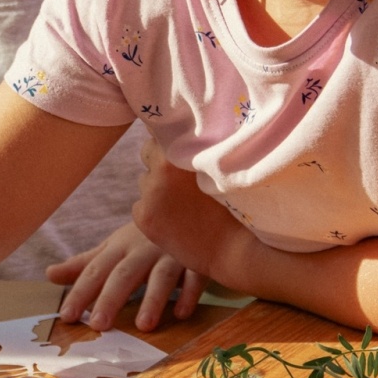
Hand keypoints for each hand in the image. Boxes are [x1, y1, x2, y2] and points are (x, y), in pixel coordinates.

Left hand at [47, 222, 207, 331]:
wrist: (183, 208)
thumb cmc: (142, 237)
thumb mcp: (113, 247)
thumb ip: (84, 263)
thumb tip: (49, 275)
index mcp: (120, 247)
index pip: (95, 271)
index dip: (80, 292)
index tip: (66, 317)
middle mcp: (143, 249)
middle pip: (125, 274)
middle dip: (111, 298)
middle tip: (99, 325)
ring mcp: (172, 253)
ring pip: (161, 276)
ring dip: (153, 299)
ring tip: (144, 326)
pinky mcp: (197, 258)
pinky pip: (195, 275)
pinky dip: (189, 293)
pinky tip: (181, 313)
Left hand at [131, 137, 247, 277]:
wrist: (234, 249)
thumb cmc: (236, 204)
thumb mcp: (219, 165)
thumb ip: (197, 148)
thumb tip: (180, 132)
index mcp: (181, 151)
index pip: (158, 129)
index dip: (169, 136)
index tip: (177, 144)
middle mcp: (160, 169)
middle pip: (148, 152)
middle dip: (160, 160)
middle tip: (182, 177)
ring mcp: (149, 193)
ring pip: (145, 180)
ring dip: (157, 186)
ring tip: (183, 202)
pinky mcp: (143, 216)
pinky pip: (141, 204)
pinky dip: (153, 209)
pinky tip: (176, 219)